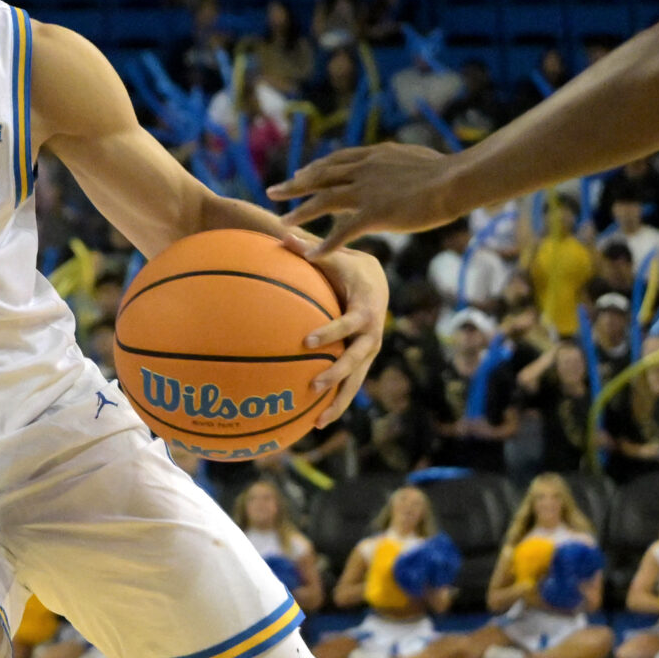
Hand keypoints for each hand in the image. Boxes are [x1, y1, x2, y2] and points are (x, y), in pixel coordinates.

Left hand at [267, 143, 466, 247]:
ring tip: (282, 222)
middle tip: (273, 191)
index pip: (337, 160)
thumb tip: (399, 168)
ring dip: (300, 212)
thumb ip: (398, 165)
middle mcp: (365, 170)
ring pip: (323, 201)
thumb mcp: (415, 159)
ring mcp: (367, 191)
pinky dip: (325, 244)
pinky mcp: (374, 213)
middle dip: (294, 185)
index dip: (316, 168)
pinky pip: (342, 231)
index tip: (300, 174)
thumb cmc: (448, 172)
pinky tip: (311, 254)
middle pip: (320, 176)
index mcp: (375, 156)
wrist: (457, 179)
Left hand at [285, 238, 386, 429]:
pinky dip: (336, 404)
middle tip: (314, 386)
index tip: (308, 342)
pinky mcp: (363, 362)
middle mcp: (371, 335)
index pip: (348, 324)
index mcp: (365, 310)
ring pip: (356, 381)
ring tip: (317, 422)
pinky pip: (350, 386)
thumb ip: (310, 251)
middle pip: (356, 359)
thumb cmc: (349, 268)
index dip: (330, 332)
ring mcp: (368, 351)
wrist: (377, 281)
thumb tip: (281, 235)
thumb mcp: (335, 258)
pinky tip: (315, 422)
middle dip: (336, 374)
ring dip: (338, 402)